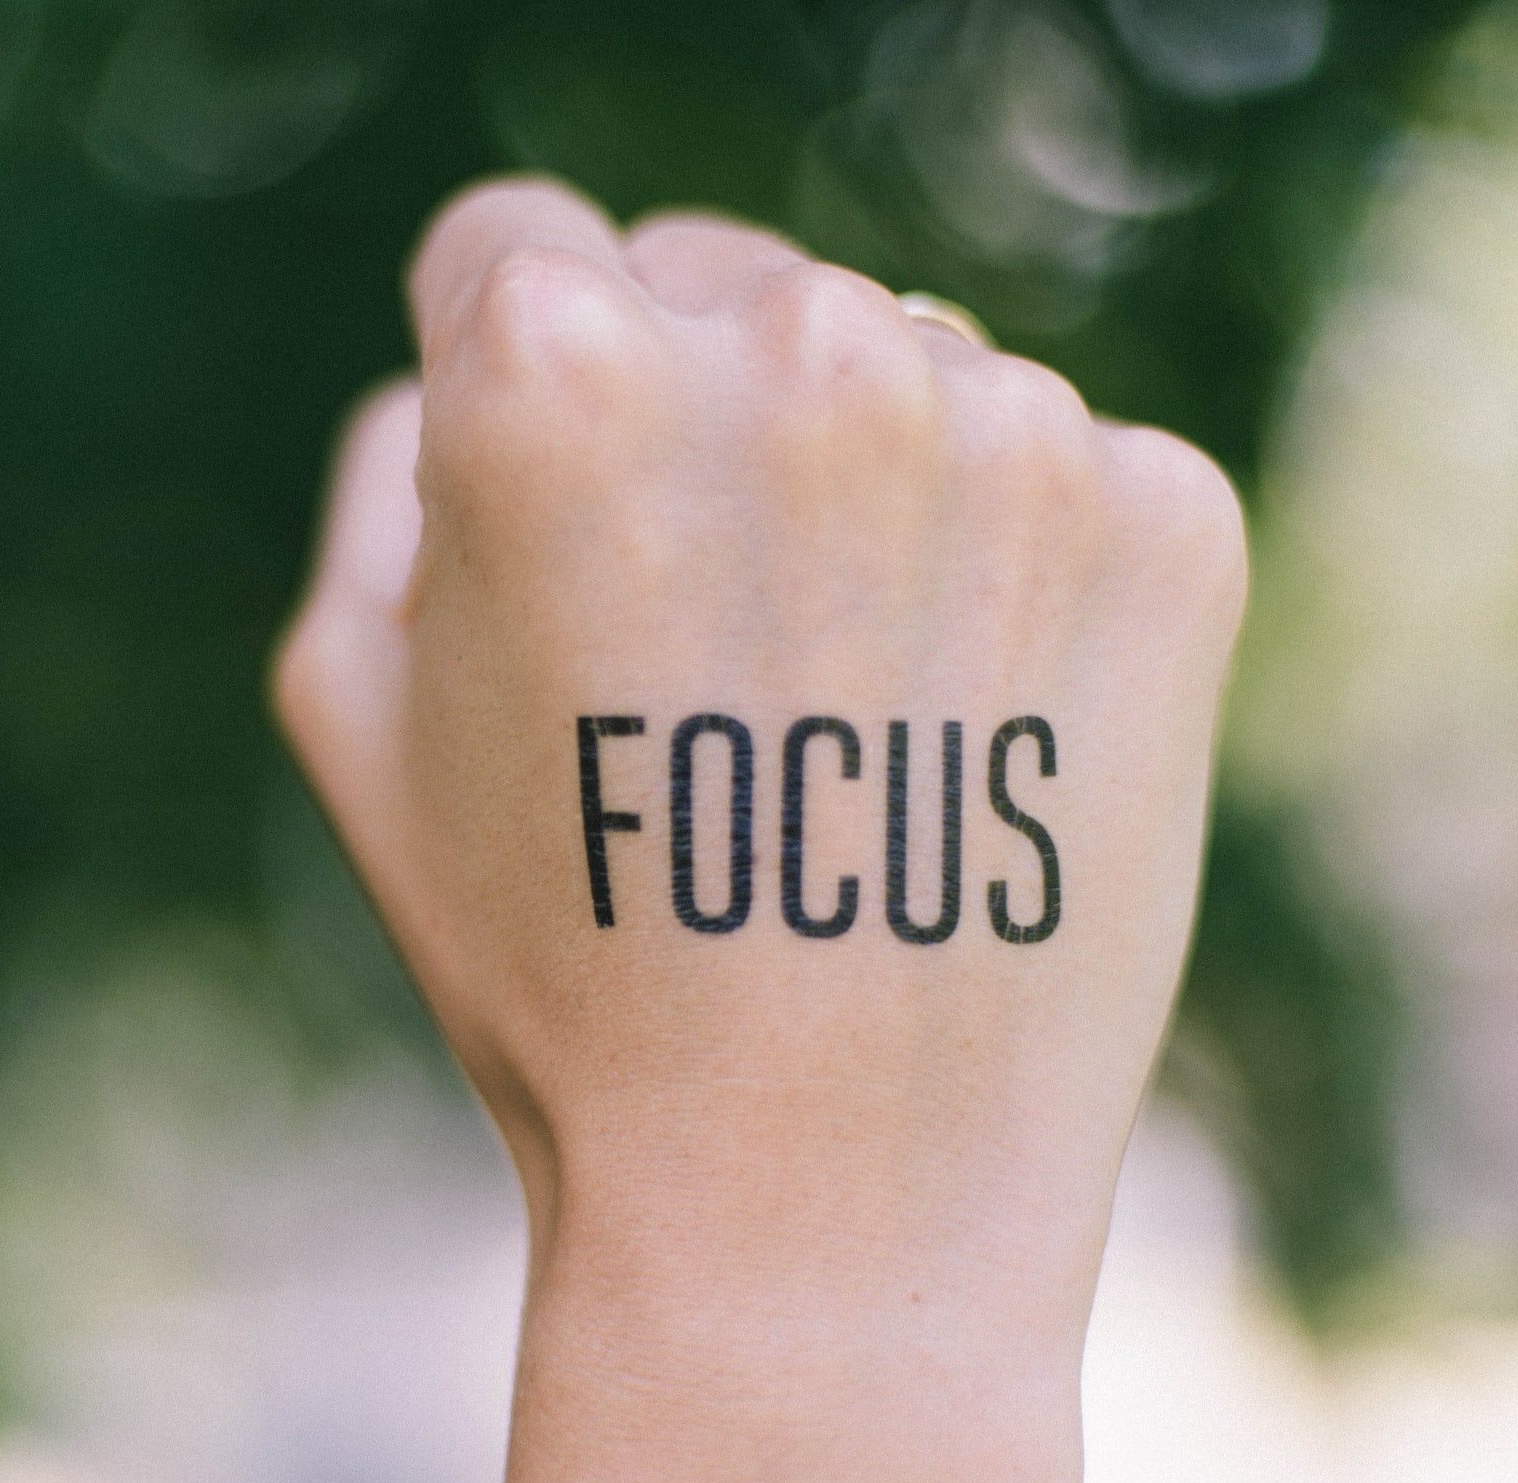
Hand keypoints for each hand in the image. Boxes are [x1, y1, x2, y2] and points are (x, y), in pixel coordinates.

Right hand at [276, 177, 1243, 1482]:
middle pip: (715, 283)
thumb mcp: (348, 713)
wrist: (819, 1202)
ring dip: (854, 490)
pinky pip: (1054, 472)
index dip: (497, 389)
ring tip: (830, 723)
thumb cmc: (554, 964)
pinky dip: (1005, 571)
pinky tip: (954, 737)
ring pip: (895, 371)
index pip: (511, 246)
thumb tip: (458, 382)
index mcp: (558, 371)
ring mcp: (1010, 426)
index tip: (539, 516)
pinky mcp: (1169, 522)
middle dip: (683, 423)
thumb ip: (376, 476)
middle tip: (690, 655)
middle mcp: (801, 347)